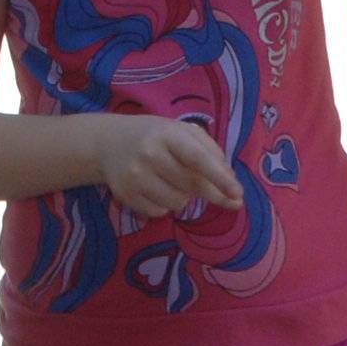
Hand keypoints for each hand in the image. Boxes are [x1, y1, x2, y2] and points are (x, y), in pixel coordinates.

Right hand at [88, 111, 244, 218]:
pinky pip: (160, 212)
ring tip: (171, 180)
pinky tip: (155, 189)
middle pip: (192, 185)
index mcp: (168, 134)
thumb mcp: (182, 132)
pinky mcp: (126, 195)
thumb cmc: (156, 137)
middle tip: (231, 199)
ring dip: (183, 196)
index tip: (238, 193)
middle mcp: (149, 154)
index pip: (197, 158)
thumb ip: (210, 151)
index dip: (219, 177)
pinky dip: (164, 205)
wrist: (109, 143)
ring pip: (178, 202)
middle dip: (213, 193)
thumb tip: (230, 181)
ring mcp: (135, 176)